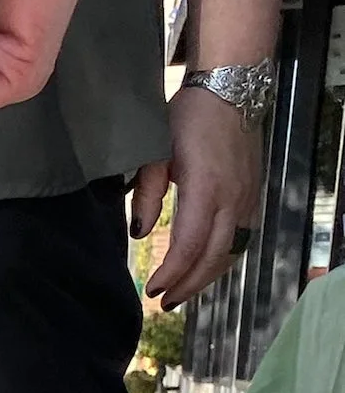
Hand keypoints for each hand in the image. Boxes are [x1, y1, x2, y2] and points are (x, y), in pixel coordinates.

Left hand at [132, 83, 260, 307]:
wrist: (231, 90)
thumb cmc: (188, 117)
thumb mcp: (156, 151)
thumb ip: (146, 195)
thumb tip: (141, 234)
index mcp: (206, 188)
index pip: (189, 246)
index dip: (171, 274)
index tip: (151, 288)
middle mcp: (232, 198)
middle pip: (212, 258)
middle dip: (188, 285)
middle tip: (164, 302)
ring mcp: (247, 197)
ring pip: (231, 252)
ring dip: (206, 277)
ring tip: (182, 292)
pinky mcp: (252, 194)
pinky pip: (240, 238)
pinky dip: (222, 259)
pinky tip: (204, 266)